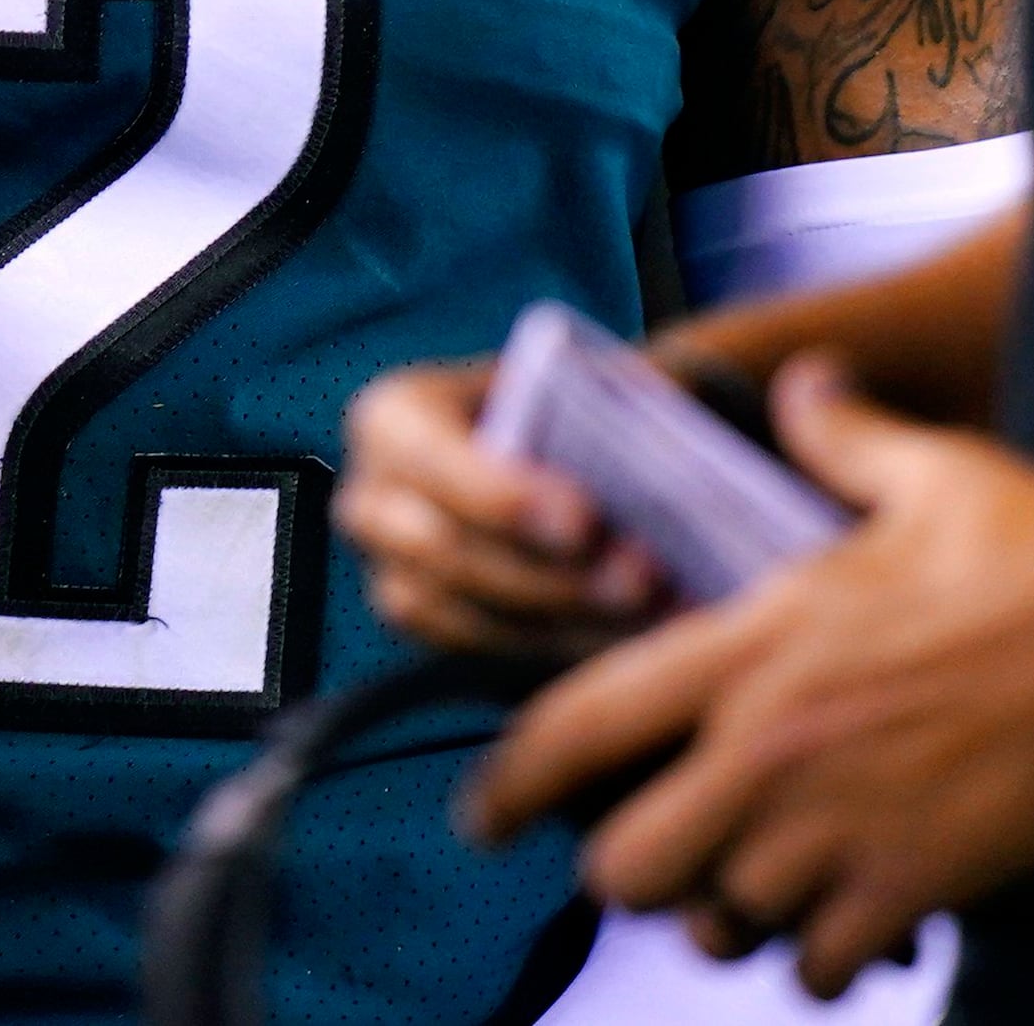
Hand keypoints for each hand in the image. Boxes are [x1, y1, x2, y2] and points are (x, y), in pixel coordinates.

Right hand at [338, 355, 673, 651]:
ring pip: (468, 619)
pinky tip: (630, 641)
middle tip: (642, 580)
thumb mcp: (576, 375)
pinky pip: (483, 659)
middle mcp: (372, 502)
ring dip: (568, 623)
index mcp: (393, 416)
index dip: (503, 495)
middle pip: (449, 556)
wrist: (543, 451)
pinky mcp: (428, 632)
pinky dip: (559, 653)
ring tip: (655, 614)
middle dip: (552, 576)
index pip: (431, 459)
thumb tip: (660, 449)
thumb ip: (608, 395)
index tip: (585, 521)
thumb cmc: (560, 403)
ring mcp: (391, 576)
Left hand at [459, 356, 1033, 997]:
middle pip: (625, 865)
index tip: (482, 819)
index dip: (511, 785)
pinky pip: (819, 967)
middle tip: (665, 850)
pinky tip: (849, 916)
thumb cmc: (1031, 543)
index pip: (579, 725)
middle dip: (630, 870)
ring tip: (765, 883)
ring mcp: (836, 827)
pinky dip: (822, 955)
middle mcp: (770, 745)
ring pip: (718, 925)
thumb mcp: (920, 469)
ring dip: (730, 915)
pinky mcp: (907, 885)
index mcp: (751, 642)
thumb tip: (802, 384)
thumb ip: (837, 435)